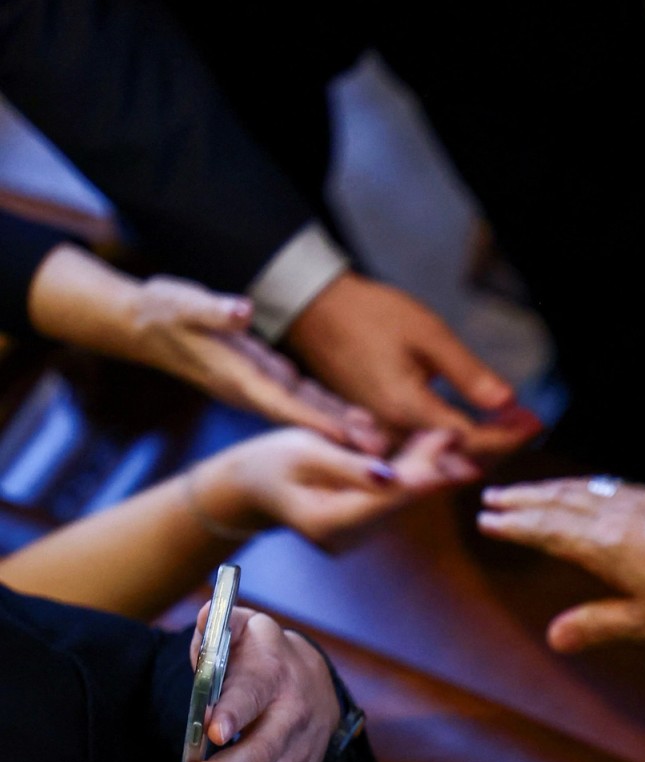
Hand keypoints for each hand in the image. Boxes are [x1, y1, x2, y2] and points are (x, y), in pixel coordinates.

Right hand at [129, 276, 387, 453]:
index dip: (315, 421)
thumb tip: (241, 312)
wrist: (144, 324)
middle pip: (304, 419)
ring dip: (344, 429)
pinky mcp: (267, 379)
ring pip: (309, 413)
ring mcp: (261, 387)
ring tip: (383, 445)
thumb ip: (214, 311)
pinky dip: (334, 412)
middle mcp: (252, 389)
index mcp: (236, 376)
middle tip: (382, 457)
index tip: (347, 438)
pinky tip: (363, 420)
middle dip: (340, 438)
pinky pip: (306, 401)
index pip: (281, 403)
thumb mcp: (184, 305)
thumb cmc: (163, 311)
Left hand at [142, 604, 340, 761]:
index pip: (257, 694)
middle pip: (260, 754)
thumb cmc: (263, 656)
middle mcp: (295, 715)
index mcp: (276, 673)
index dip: (236, 712)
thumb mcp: (244, 628)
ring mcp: (300, 752)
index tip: (212, 733)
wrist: (316, 680)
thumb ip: (218, 625)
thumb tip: (203, 620)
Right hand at [192, 427, 478, 548]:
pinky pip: (392, 497)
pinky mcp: (363, 526)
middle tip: (454, 433)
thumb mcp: (305, 452)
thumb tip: (393, 477)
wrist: (248, 487)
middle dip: (428, 465)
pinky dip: (409, 471)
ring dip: (424, 466)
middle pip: (399, 499)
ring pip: (401, 498)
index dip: (421, 474)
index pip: (386, 499)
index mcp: (329, 523)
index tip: (447, 448)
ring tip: (448, 434)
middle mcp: (348, 538)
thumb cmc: (269, 461)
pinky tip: (429, 446)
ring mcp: (356, 536)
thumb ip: (349, 466)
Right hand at [285, 272, 541, 462]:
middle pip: (458, 457)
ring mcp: (379, 434)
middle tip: (529, 422)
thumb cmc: (370, 315)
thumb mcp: (427, 334)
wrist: (313, 309)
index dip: (509, 435)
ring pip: (440, 456)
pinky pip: (421, 447)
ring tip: (510, 423)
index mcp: (406, 410)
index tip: (537, 420)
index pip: (471, 440)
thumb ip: (468, 373)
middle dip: (500, 444)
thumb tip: (507, 401)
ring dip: (478, 444)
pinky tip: (474, 422)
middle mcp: (392, 433)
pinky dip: (453, 439)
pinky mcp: (373, 428)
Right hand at [477, 478, 644, 651]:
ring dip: (551, 490)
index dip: (515, 525)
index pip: (548, 530)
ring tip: (529, 491)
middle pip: (559, 502)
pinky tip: (589, 490)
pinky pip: (612, 486)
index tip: (487, 520)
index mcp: (605, 544)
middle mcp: (619, 513)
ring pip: (585, 489)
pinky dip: (586, 486)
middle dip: (523, 501)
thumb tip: (554, 636)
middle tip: (491, 498)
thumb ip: (599, 625)